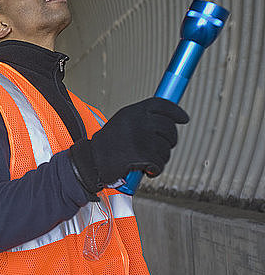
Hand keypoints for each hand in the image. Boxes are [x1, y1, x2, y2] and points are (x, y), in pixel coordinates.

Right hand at [69, 97, 188, 192]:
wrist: (91, 161)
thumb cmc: (106, 146)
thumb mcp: (121, 123)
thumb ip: (141, 119)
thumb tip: (166, 122)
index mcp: (133, 111)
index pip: (162, 105)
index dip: (176, 112)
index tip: (184, 119)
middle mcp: (138, 120)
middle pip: (169, 128)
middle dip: (169, 141)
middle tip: (159, 148)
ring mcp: (141, 136)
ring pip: (166, 148)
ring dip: (160, 158)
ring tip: (147, 160)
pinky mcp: (142, 154)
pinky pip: (160, 163)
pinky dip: (155, 170)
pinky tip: (146, 169)